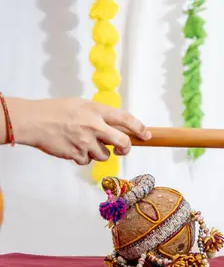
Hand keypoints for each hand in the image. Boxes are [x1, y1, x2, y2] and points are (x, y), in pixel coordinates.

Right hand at [7, 97, 150, 164]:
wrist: (33, 121)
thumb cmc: (56, 110)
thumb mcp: (82, 105)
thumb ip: (99, 114)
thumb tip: (116, 125)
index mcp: (97, 111)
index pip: (126, 119)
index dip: (140, 128)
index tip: (147, 135)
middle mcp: (94, 126)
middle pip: (123, 143)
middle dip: (126, 148)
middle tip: (122, 149)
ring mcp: (85, 142)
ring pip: (105, 155)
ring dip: (99, 152)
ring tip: (85, 142)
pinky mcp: (76, 154)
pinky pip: (87, 161)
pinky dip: (83, 157)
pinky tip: (74, 147)